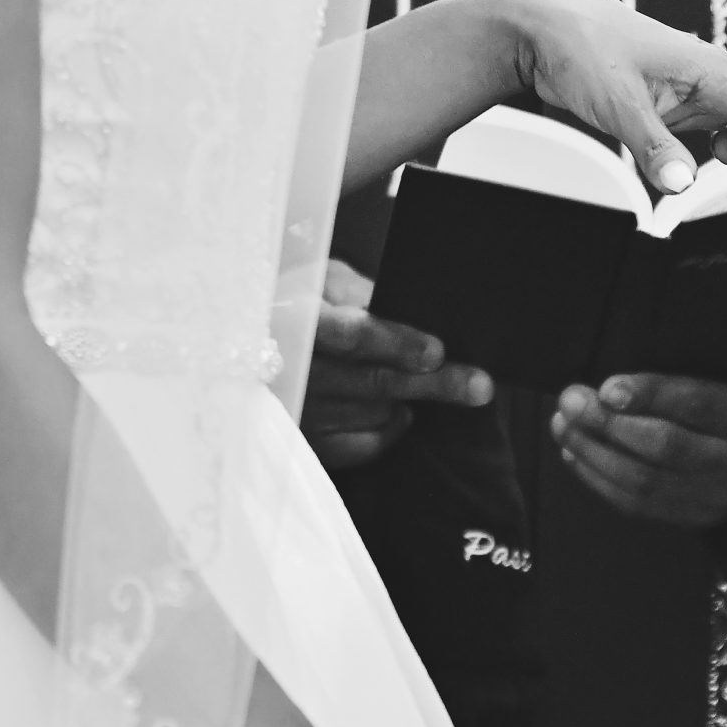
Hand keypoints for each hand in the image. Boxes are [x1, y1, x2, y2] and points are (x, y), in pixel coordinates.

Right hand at [303, 259, 493, 469]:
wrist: (247, 342)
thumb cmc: (297, 303)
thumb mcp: (322, 281)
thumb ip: (360, 292)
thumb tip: (408, 310)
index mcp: (294, 318)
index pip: (351, 335)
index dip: (396, 344)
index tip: (436, 353)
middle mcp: (291, 371)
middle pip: (373, 381)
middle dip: (433, 385)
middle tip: (479, 386)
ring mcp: (298, 412)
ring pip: (375, 412)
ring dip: (407, 399)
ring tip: (420, 380)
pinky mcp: (305, 443)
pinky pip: (365, 445)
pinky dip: (390, 427)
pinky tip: (394, 409)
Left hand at [549, 374, 726, 528]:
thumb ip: (707, 363)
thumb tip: (635, 344)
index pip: (699, 405)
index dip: (651, 394)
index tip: (607, 384)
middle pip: (664, 446)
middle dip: (608, 422)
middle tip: (571, 397)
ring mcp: (716, 498)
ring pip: (643, 480)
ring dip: (593, 451)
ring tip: (564, 422)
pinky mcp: (694, 519)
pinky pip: (637, 505)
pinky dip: (598, 478)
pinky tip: (574, 452)